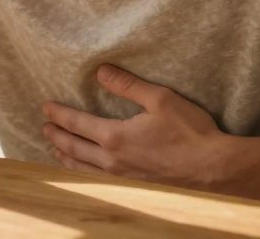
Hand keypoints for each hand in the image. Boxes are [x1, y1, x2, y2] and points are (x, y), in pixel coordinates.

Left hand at [41, 64, 232, 191]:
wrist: (214, 169)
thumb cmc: (190, 132)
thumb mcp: (160, 99)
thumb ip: (127, 85)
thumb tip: (101, 71)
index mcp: (115, 137)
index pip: (77, 124)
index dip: (58, 115)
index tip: (45, 108)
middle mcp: (112, 161)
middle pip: (73, 148)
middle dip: (57, 136)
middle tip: (45, 128)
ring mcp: (122, 178)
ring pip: (83, 169)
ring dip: (66, 158)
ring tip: (57, 150)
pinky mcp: (134, 188)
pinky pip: (98, 181)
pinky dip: (83, 174)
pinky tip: (86, 172)